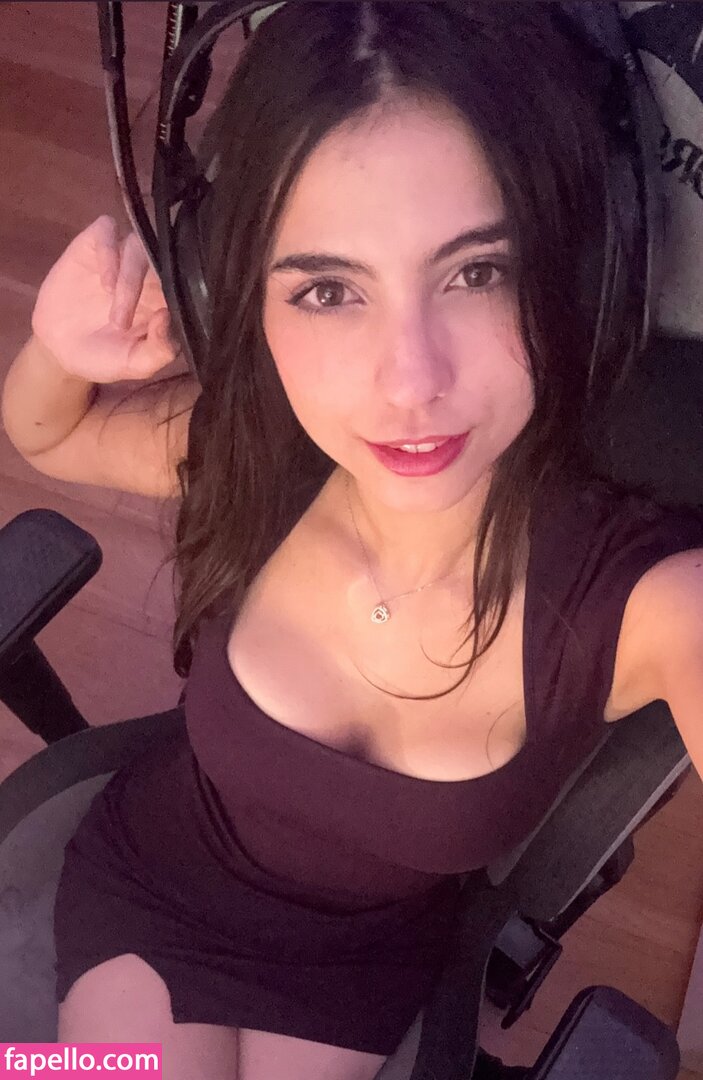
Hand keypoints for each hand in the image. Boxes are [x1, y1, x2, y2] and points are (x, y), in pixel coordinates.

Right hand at [31, 215, 181, 382]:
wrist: (58, 349)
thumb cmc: (105, 356)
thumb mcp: (135, 365)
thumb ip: (159, 350)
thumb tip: (167, 317)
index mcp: (166, 298)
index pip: (188, 282)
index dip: (182, 295)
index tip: (162, 322)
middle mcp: (148, 273)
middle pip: (164, 258)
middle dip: (148, 287)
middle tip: (121, 322)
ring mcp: (121, 256)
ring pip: (138, 244)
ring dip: (128, 276)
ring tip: (110, 305)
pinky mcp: (94, 245)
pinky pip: (107, 228)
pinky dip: (108, 250)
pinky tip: (103, 282)